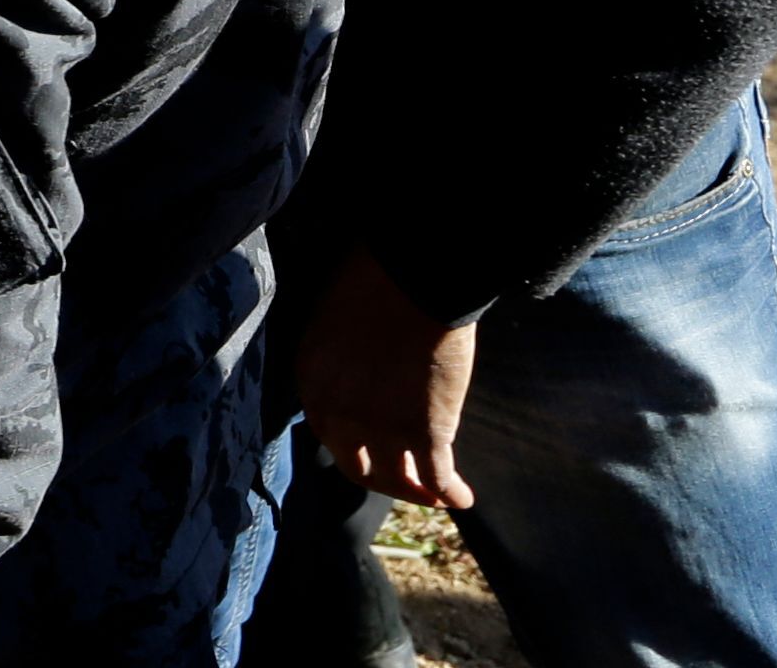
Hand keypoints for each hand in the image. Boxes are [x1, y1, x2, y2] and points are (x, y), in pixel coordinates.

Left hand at [291, 253, 477, 508]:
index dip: (354, 447)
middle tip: (405, 481)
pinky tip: (465, 498)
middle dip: (383, 478)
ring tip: (437, 494)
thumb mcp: (335, 325)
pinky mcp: (425, 433)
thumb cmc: (377, 283)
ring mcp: (380, 429)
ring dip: (418, 491)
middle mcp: (338, 414)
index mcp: (312, 382)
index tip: (373, 452)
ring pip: (398, 479)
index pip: (328, 433)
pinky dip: (452, 493)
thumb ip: (341, 364)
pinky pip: (438, 477)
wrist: (414, 279)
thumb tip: (360, 380)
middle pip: (358, 466)